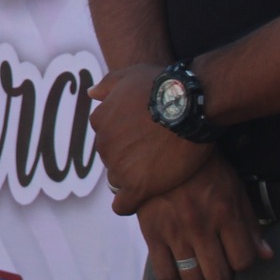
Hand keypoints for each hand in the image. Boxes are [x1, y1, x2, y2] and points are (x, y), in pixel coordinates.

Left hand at [89, 63, 211, 213]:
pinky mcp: (137, 185)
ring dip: (135, 178)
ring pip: (119, 180)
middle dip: (130, 158)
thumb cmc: (163, 86)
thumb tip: (91, 93)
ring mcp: (119, 166)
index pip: (108, 137)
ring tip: (159, 172)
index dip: (126, 140)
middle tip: (156, 154)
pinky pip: (123, 205)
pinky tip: (143, 199)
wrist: (189, 104)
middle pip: (113, 159)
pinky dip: (130, 204)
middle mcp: (104, 144)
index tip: (143, 139)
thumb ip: (108, 85)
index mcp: (100, 120)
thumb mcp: (130, 75)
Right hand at [134, 153, 271, 279]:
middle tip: (219, 267)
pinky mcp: (151, 233)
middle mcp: (200, 226)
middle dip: (223, 277)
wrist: (163, 147)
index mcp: (225, 214)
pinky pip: (163, 273)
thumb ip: (250, 225)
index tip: (236, 256)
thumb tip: (266, 255)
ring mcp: (174, 232)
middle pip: (218, 276)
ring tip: (200, 270)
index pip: (243, 261)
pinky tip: (179, 272)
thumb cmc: (204, 169)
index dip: (243, 263)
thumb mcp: (235, 190)